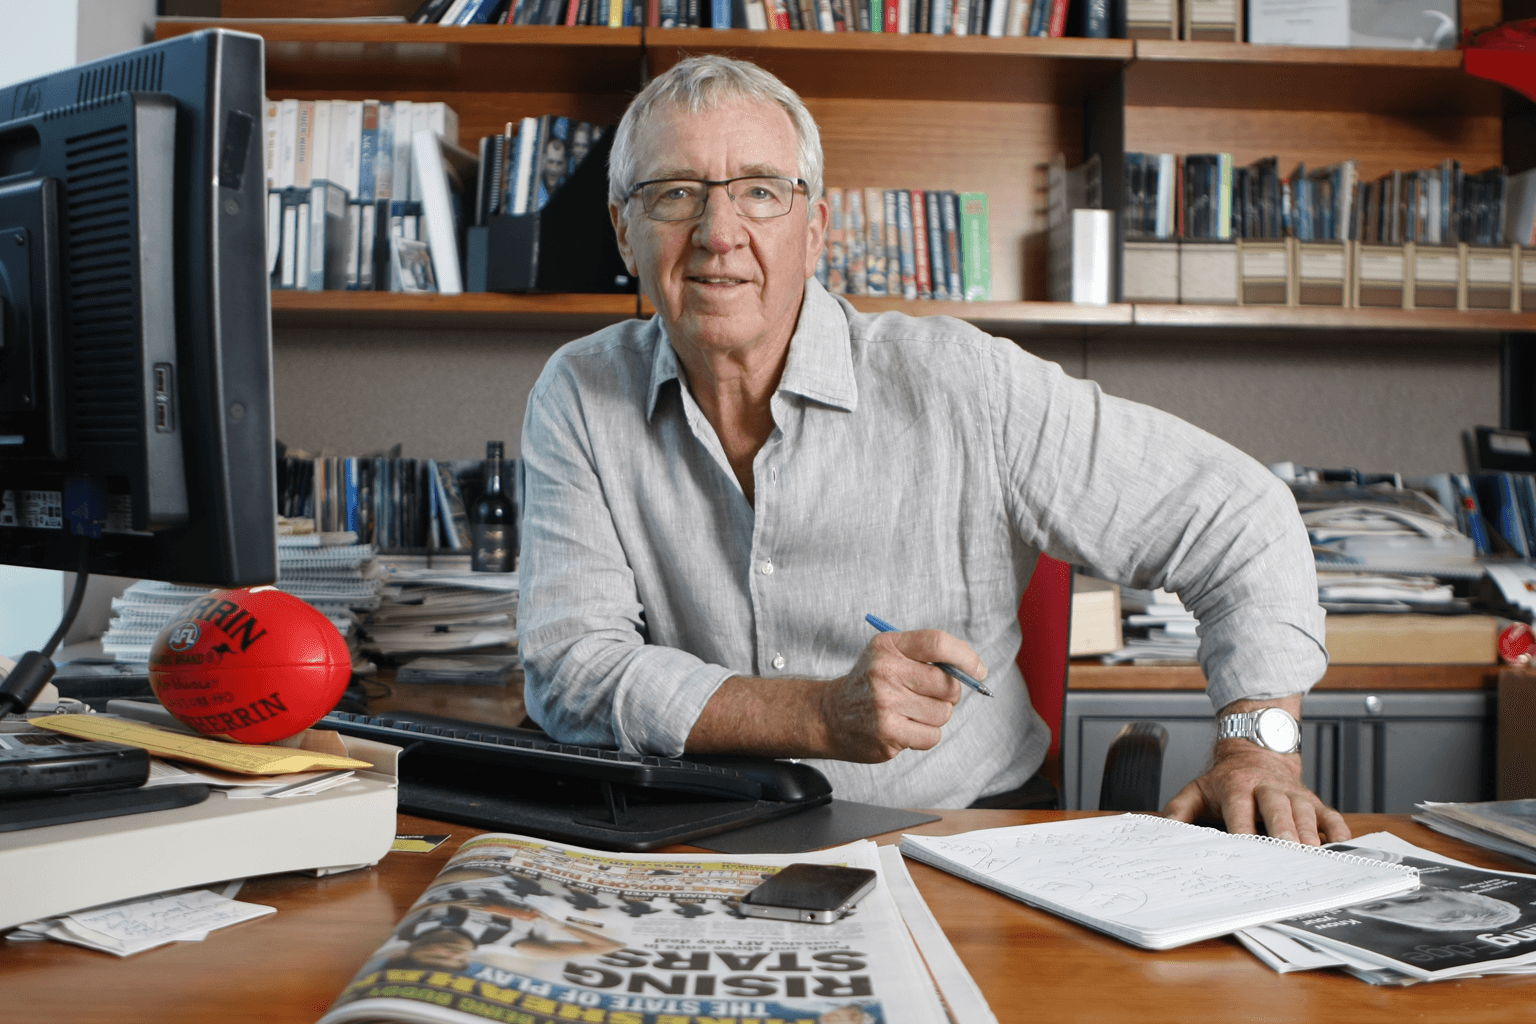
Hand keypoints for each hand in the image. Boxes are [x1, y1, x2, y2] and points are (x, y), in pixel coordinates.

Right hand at [816, 629, 983, 761]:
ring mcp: (885, 705)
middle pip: (947, 684)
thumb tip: (972, 668)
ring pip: (943, 713)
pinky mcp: (888, 734)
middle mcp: (885, 672)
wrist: (830, 715)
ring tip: (911, 712)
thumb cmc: (871, 682)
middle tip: (931, 695)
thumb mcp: (889, 655)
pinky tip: (905, 728)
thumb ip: (928, 655)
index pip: (937, 643)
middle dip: (949, 693)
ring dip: (935, 716)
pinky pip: (932, 736)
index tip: (978, 670)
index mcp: (888, 646)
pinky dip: (926, 735)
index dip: (966, 657)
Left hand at [1162, 742, 1349, 845]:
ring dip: (1311, 833)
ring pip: (1305, 813)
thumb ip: (1178, 811)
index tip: (1244, 846)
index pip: (1239, 808)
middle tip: (1289, 852)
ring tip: (1314, 855)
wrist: (1255, 751)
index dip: (1242, 827)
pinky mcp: (1313, 802)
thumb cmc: (1224, 780)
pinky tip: (1343, 849)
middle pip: (1277, 808)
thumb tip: (1163, 830)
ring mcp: (1294, 795)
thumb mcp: (1196, 789)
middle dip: (1283, 830)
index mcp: (1237, 787)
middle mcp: (1268, 789)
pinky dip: (1338, 832)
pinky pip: (1330, 816)